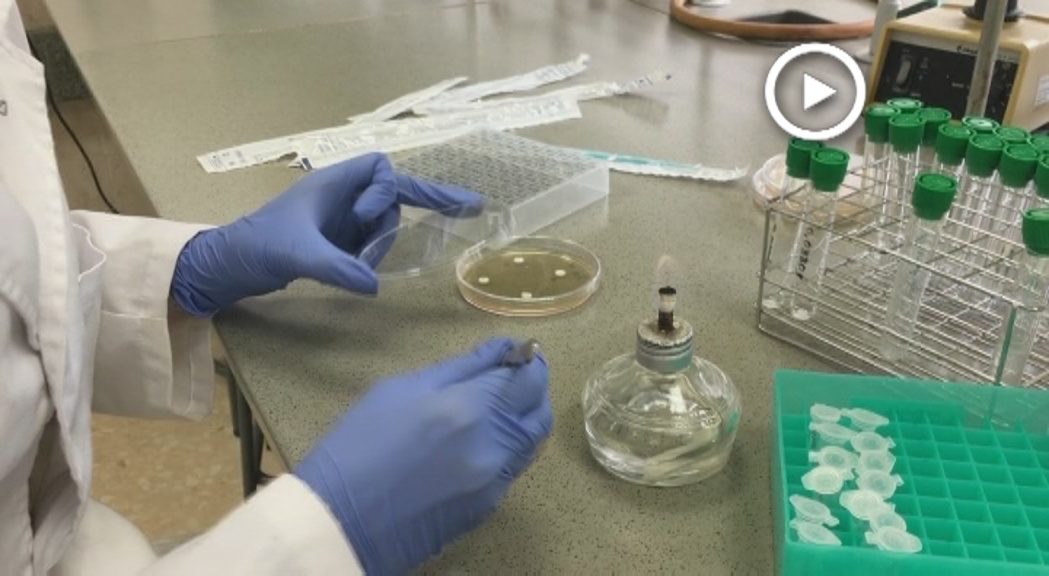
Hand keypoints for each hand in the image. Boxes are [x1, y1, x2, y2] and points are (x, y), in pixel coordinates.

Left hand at [169, 153, 482, 315]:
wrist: (228, 266)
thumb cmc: (257, 247)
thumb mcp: (298, 255)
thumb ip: (337, 268)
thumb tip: (375, 285)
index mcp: (331, 184)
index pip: (379, 167)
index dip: (387, 190)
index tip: (366, 217)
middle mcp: (339, 197)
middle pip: (390, 195)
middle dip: (402, 213)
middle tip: (464, 210)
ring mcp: (338, 219)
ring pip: (381, 222)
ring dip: (381, 243)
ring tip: (359, 266)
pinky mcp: (335, 241)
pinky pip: (369, 241)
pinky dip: (373, 254)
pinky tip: (364, 272)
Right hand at [294, 338, 552, 574]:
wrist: (340, 523)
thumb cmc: (358, 445)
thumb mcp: (400, 390)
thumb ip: (459, 369)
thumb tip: (499, 351)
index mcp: (470, 410)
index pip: (527, 378)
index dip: (527, 361)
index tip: (513, 354)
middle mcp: (494, 447)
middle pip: (540, 410)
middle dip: (532, 389)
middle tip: (508, 378)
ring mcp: (495, 482)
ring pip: (531, 442)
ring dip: (523, 418)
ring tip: (494, 407)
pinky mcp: (487, 507)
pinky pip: (512, 468)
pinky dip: (507, 447)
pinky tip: (476, 442)